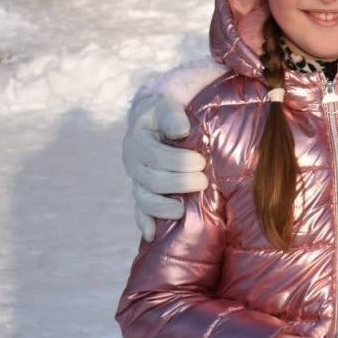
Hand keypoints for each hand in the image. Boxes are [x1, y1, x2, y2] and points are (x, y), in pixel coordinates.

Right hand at [123, 93, 207, 239]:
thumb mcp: (168, 102)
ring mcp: (137, 179)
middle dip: (179, 183)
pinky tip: (153, 235)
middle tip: (203, 180)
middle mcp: (133, 162)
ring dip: (164, 207)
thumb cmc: (168, 107)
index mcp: (137, 139)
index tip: (201, 161)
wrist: (156, 113)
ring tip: (183, 209)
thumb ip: (172, 112)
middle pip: (151, 180)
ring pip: (145, 199)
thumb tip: (180, 130)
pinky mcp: (144, 191)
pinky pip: (140, 210)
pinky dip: (145, 223)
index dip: (177, 162)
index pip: (154, 156)